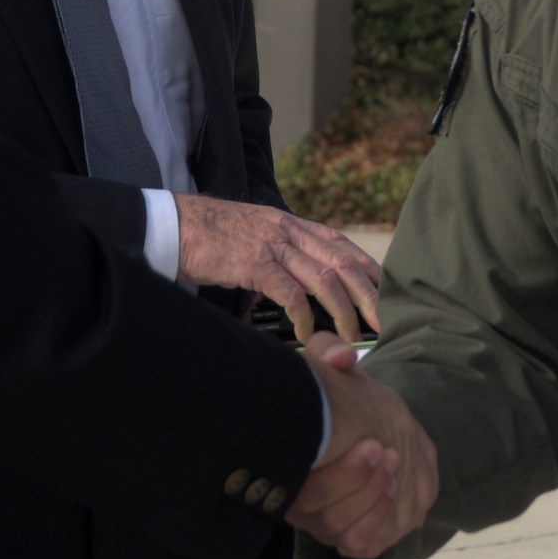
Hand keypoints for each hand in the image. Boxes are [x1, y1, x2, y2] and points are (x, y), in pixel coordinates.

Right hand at [174, 195, 381, 340]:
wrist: (173, 223)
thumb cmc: (208, 236)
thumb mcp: (252, 237)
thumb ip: (276, 255)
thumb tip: (290, 289)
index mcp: (289, 224)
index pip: (341, 244)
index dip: (367, 268)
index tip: (384, 291)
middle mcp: (288, 231)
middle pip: (343, 263)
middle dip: (368, 294)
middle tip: (383, 322)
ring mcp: (272, 245)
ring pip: (325, 278)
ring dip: (343, 310)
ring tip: (351, 335)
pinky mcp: (253, 263)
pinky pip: (289, 292)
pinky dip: (304, 316)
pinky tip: (307, 334)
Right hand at [287, 333, 437, 558]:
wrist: (352, 419)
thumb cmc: (332, 395)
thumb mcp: (326, 367)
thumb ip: (327, 354)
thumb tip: (343, 358)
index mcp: (289, 467)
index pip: (304, 490)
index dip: (341, 475)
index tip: (373, 442)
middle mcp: (299, 503)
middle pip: (325, 516)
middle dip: (362, 484)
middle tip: (387, 451)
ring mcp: (324, 524)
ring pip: (345, 534)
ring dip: (375, 504)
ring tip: (396, 466)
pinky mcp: (351, 535)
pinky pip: (362, 547)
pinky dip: (380, 526)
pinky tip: (397, 494)